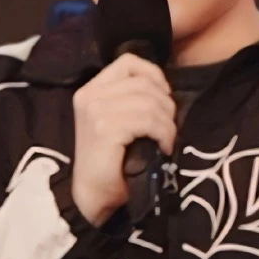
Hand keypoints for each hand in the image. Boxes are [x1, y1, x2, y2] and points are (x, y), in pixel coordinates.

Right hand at [70, 53, 176, 225]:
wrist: (94, 196)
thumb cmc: (111, 161)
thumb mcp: (118, 120)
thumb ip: (132, 99)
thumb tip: (166, 89)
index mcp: (90, 89)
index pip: (128, 62)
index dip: (154, 75)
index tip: (164, 97)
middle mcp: (90, 96)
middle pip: (144, 83)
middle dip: (165, 105)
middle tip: (168, 128)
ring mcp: (95, 111)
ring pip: (149, 102)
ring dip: (167, 123)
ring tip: (166, 140)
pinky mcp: (105, 129)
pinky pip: (149, 121)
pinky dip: (164, 134)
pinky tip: (163, 147)